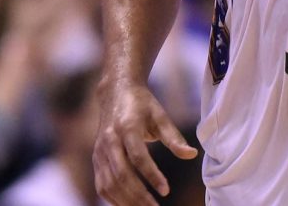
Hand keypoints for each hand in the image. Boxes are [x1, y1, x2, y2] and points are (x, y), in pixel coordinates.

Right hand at [94, 80, 197, 204]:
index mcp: (127, 127)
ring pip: (108, 183)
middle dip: (138, 195)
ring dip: (125, 201)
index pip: (138, 157)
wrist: (115, 92)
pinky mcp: (95, 159)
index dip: (151, 176)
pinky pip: (101, 184)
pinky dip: (113, 198)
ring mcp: (99, 151)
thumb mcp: (161, 116)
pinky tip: (129, 205)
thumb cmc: (142, 105)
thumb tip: (192, 155)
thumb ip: (174, 138)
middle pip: (121, 174)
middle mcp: (109, 140)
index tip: (165, 191)